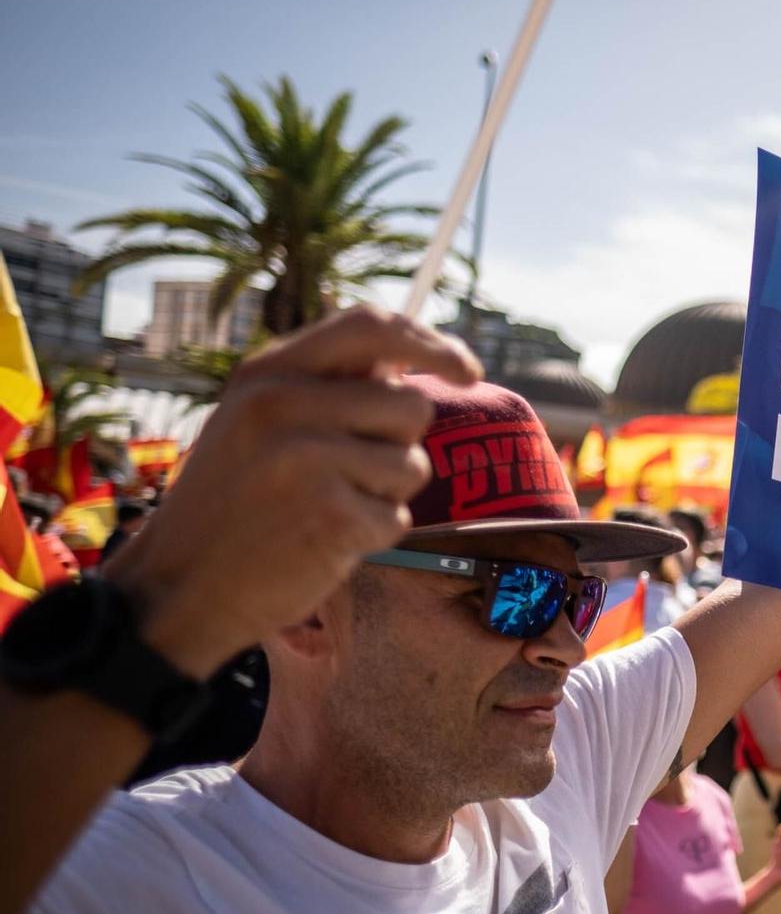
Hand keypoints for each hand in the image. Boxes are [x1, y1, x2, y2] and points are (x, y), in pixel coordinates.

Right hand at [103, 306, 480, 678]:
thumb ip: (327, 383)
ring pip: (413, 464)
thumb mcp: (256, 420)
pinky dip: (372, 534)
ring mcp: (307, 461)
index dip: (432, 343)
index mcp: (267, 372)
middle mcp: (284, 406)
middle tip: (343, 474)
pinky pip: (398, 518)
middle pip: (410, 406)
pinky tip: (322, 540)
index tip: (468, 370)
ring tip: (324, 506)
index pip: (371, 326)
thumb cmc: (234, 502)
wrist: (179, 587)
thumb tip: (416, 358)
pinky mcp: (332, 517)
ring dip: (386, 493)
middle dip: (398, 444)